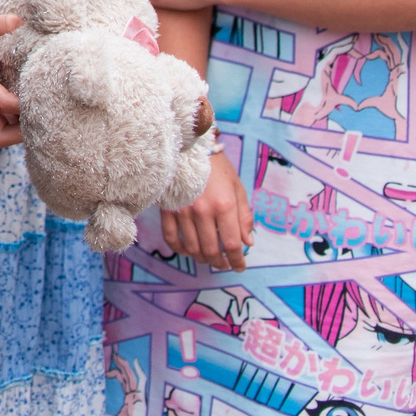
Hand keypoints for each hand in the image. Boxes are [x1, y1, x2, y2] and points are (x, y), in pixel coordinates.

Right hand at [160, 143, 249, 271]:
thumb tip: (247, 242)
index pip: (232, 244)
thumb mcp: (238, 188)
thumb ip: (244, 216)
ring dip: (201, 258)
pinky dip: (179, 249)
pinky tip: (187, 251)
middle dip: (220, 262)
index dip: (237, 260)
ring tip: (208, 259)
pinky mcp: (167, 209)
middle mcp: (203, 212)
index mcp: (224, 206)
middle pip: (211, 250)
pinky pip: (170, 237)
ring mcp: (183, 211)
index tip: (240, 267)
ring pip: (191, 247)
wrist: (190, 148)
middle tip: (224, 265)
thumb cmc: (218, 168)